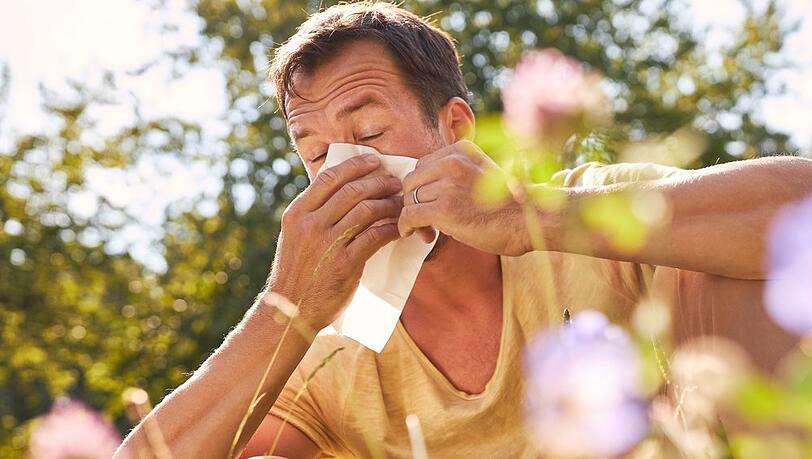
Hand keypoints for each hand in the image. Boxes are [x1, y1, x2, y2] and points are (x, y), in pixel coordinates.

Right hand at [264, 154, 402, 330]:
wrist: (291, 311)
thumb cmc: (298, 272)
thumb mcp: (296, 236)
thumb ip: (315, 213)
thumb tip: (344, 190)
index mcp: (297, 213)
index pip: (329, 177)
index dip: (355, 165)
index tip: (374, 160)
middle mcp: (310, 224)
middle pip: (352, 190)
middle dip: (379, 182)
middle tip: (395, 183)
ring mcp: (327, 243)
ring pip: (366, 210)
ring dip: (389, 203)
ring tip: (401, 203)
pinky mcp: (345, 263)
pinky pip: (375, 236)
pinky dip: (391, 228)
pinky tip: (400, 228)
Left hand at [399, 140, 528, 255]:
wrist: (528, 222)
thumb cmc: (507, 205)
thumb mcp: (481, 173)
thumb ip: (454, 174)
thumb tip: (423, 189)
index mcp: (460, 150)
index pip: (422, 166)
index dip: (421, 188)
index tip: (429, 205)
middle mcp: (451, 162)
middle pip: (411, 181)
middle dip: (414, 202)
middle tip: (425, 222)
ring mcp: (447, 185)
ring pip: (409, 199)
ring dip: (413, 218)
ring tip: (427, 231)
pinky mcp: (444, 209)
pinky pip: (409, 215)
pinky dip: (406, 226)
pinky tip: (412, 234)